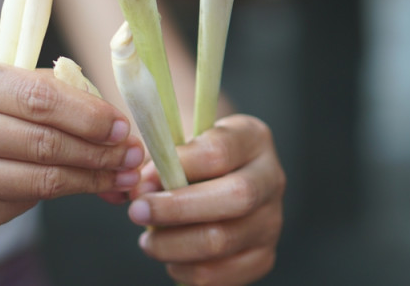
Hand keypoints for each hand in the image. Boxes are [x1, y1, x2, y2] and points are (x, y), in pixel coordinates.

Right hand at [0, 50, 143, 238]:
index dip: (90, 116)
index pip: (40, 98)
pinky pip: (17, 207)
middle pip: (44, 144)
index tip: (122, 125)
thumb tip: (103, 114)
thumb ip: (32, 87)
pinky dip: (50, 198)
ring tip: (117, 177)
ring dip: (88, 181)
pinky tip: (71, 189)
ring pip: (38, 182)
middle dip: (99, 153)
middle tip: (131, 157)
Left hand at [127, 114, 284, 285]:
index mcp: (251, 137)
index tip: (142, 179)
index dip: (177, 166)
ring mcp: (271, 220)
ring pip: (223, 240)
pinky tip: (171, 257)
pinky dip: (188, 270)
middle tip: (138, 211)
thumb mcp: (176, 142)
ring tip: (148, 240)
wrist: (211, 180)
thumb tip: (140, 187)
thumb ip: (159, 158)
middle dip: (178, 208)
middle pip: (235, 197)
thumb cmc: (187, 158)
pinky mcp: (262, 256)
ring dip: (174, 244)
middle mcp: (270, 178)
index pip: (219, 151)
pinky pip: (223, 273)